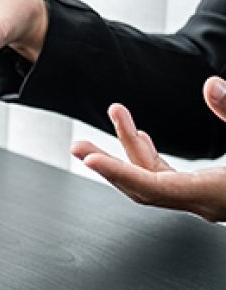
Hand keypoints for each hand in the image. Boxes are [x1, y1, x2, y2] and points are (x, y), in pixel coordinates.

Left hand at [72, 77, 225, 221]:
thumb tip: (211, 86)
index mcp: (212, 194)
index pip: (153, 187)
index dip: (119, 173)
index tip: (90, 160)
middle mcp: (202, 203)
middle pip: (141, 187)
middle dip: (107, 164)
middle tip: (77, 146)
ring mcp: (203, 200)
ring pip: (152, 180)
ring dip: (127, 153)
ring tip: (111, 122)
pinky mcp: (205, 193)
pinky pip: (167, 179)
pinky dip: (149, 158)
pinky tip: (139, 137)